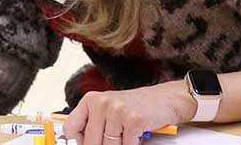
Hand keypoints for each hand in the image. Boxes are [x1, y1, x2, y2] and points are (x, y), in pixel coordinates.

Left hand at [63, 82, 195, 144]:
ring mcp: (117, 110)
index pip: (71, 128)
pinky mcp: (133, 120)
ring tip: (126, 138)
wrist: (168, 99)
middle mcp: (102, 103)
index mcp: (92, 99)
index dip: (78, 143)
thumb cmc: (139, 106)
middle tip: (116, 142)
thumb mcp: (110, 110)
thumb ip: (93, 125)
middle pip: (90, 142)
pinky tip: (137, 138)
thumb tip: (76, 144)